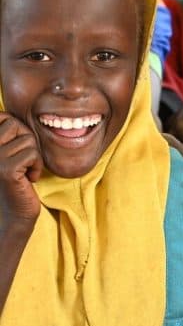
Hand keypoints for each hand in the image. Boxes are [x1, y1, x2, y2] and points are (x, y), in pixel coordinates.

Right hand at [0, 112, 42, 226]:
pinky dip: (36, 166)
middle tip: (23, 161)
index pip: (3, 117)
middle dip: (27, 142)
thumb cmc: (16, 179)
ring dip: (33, 157)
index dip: (17, 129)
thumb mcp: (11, 151)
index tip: (17, 149)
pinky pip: (33, 154)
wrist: (13, 214)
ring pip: (28, 140)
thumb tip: (15, 112)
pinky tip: (28, 179)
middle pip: (17, 125)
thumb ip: (10, 133)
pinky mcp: (5, 170)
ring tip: (24, 171)